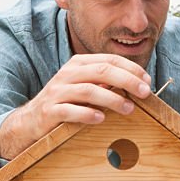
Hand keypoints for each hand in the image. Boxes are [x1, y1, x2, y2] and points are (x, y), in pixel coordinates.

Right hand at [0, 54, 151, 158]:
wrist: (31, 120)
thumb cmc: (66, 102)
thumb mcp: (86, 87)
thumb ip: (107, 83)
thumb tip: (138, 85)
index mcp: (79, 64)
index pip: (110, 60)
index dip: (131, 69)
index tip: (147, 81)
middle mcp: (67, 74)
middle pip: (102, 71)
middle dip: (127, 80)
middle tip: (145, 93)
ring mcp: (57, 92)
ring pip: (88, 90)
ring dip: (112, 99)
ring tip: (129, 109)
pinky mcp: (49, 111)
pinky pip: (69, 110)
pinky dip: (87, 114)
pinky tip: (101, 118)